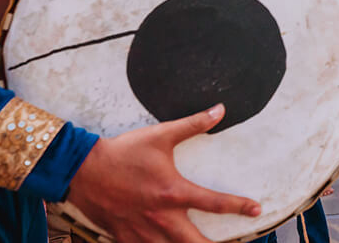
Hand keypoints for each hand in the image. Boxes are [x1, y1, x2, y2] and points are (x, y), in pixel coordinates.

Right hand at [69, 104, 260, 242]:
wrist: (82, 170)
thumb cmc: (124, 152)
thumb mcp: (161, 135)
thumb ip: (194, 124)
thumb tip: (220, 109)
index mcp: (173, 192)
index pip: (215, 203)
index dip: (239, 207)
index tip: (256, 210)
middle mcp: (161, 217)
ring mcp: (142, 231)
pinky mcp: (124, 237)